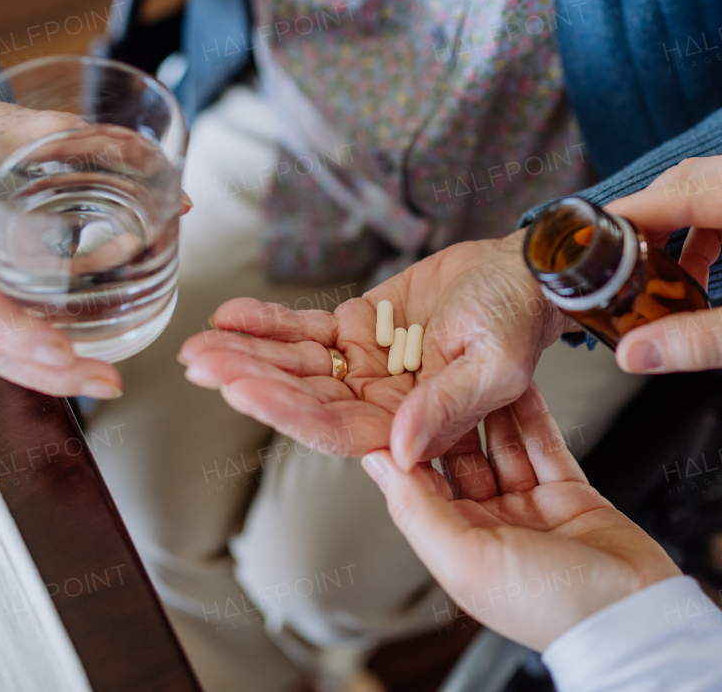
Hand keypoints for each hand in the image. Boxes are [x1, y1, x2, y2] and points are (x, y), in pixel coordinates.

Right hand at [0, 105, 133, 397]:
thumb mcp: (39, 128)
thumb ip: (106, 155)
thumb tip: (181, 201)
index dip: (11, 327)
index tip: (61, 349)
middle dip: (40, 371)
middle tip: (104, 380)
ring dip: (43, 375)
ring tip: (104, 380)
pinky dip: (36, 355)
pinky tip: (81, 361)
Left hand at [179, 232, 574, 465]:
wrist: (522, 273)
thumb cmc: (519, 318)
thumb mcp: (495, 364)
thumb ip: (449, 406)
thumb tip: (404, 448)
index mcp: (412, 424)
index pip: (337, 427)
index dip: (287, 410)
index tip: (242, 390)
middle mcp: (380, 401)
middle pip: (302, 396)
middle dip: (250, 379)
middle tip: (200, 365)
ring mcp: (365, 365)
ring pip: (295, 364)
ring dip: (246, 353)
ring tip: (199, 343)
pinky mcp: (358, 328)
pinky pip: (305, 330)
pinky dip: (268, 322)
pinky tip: (230, 316)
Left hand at [360, 385, 679, 651]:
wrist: (630, 616)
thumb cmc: (547, 605)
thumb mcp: (465, 558)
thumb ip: (418, 509)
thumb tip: (377, 465)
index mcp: (457, 547)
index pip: (419, 485)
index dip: (408, 443)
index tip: (396, 400)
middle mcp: (489, 527)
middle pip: (460, 461)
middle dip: (450, 419)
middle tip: (439, 373)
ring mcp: (530, 509)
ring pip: (503, 448)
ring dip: (491, 411)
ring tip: (478, 368)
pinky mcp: (569, 494)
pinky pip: (544, 446)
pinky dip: (532, 416)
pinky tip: (520, 386)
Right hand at [607, 142, 721, 388]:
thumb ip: (699, 341)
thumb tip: (632, 352)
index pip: (692, 191)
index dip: (636, 216)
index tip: (589, 240)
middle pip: (689, 184)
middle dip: (647, 225)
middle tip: (606, 266)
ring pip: (699, 196)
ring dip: (668, 235)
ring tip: (643, 280)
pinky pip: (718, 210)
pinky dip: (692, 242)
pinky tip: (682, 278)